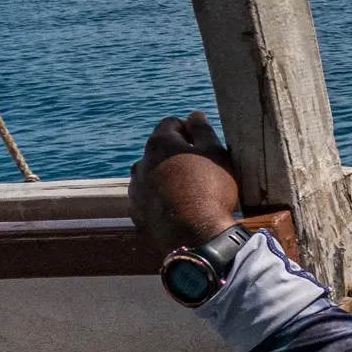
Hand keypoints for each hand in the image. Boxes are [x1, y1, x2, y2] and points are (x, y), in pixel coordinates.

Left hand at [130, 111, 241, 259]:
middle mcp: (140, 163)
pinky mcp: (136, 213)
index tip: (203, 144)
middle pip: (158, 150)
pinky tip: (178, 210)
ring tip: (189, 192)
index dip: (189, 130)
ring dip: (166, 177)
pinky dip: (160, 200)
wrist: (196, 236)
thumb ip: (203, 130)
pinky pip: (148, 199)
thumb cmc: (210, 189)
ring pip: (151, 175)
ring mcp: (135, 190)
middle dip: (176, 155)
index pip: (171, 124)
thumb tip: (194, 115)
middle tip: (200, 170)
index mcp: (159, 144)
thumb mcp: (215, 153)